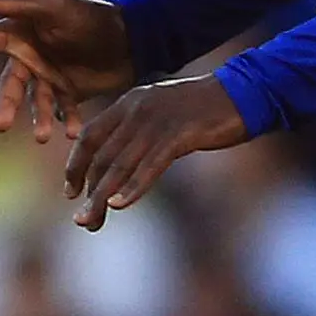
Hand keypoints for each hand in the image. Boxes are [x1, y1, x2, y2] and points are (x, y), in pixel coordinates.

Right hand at [0, 0, 136, 141]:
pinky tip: (72, 133)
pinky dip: (67, 122)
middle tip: (0, 126)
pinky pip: (62, 111)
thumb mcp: (53, 6)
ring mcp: (48, 75)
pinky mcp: (70, 91)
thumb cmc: (91, 15)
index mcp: (18, 32)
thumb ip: (14, 3)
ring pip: (35, 103)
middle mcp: (29, 56)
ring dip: (38, 119)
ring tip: (44, 135)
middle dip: (4, 105)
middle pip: (8, 85)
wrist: (134, 35)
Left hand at [61, 75, 247, 228]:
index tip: (71, 191)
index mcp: (130, 102)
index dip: (76, 165)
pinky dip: (132, 188)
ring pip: (120, 166)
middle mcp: (137, 109)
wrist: (243, 93)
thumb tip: (119, 162)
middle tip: (81, 220)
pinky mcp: (179, 135)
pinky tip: (119, 205)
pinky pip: (149, 166)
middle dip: (88, 191)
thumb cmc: (205, 109)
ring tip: (90, 222)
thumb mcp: (163, 112)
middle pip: (102, 156)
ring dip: (101, 198)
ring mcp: (158, 121)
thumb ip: (139, 130)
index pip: (90, 135)